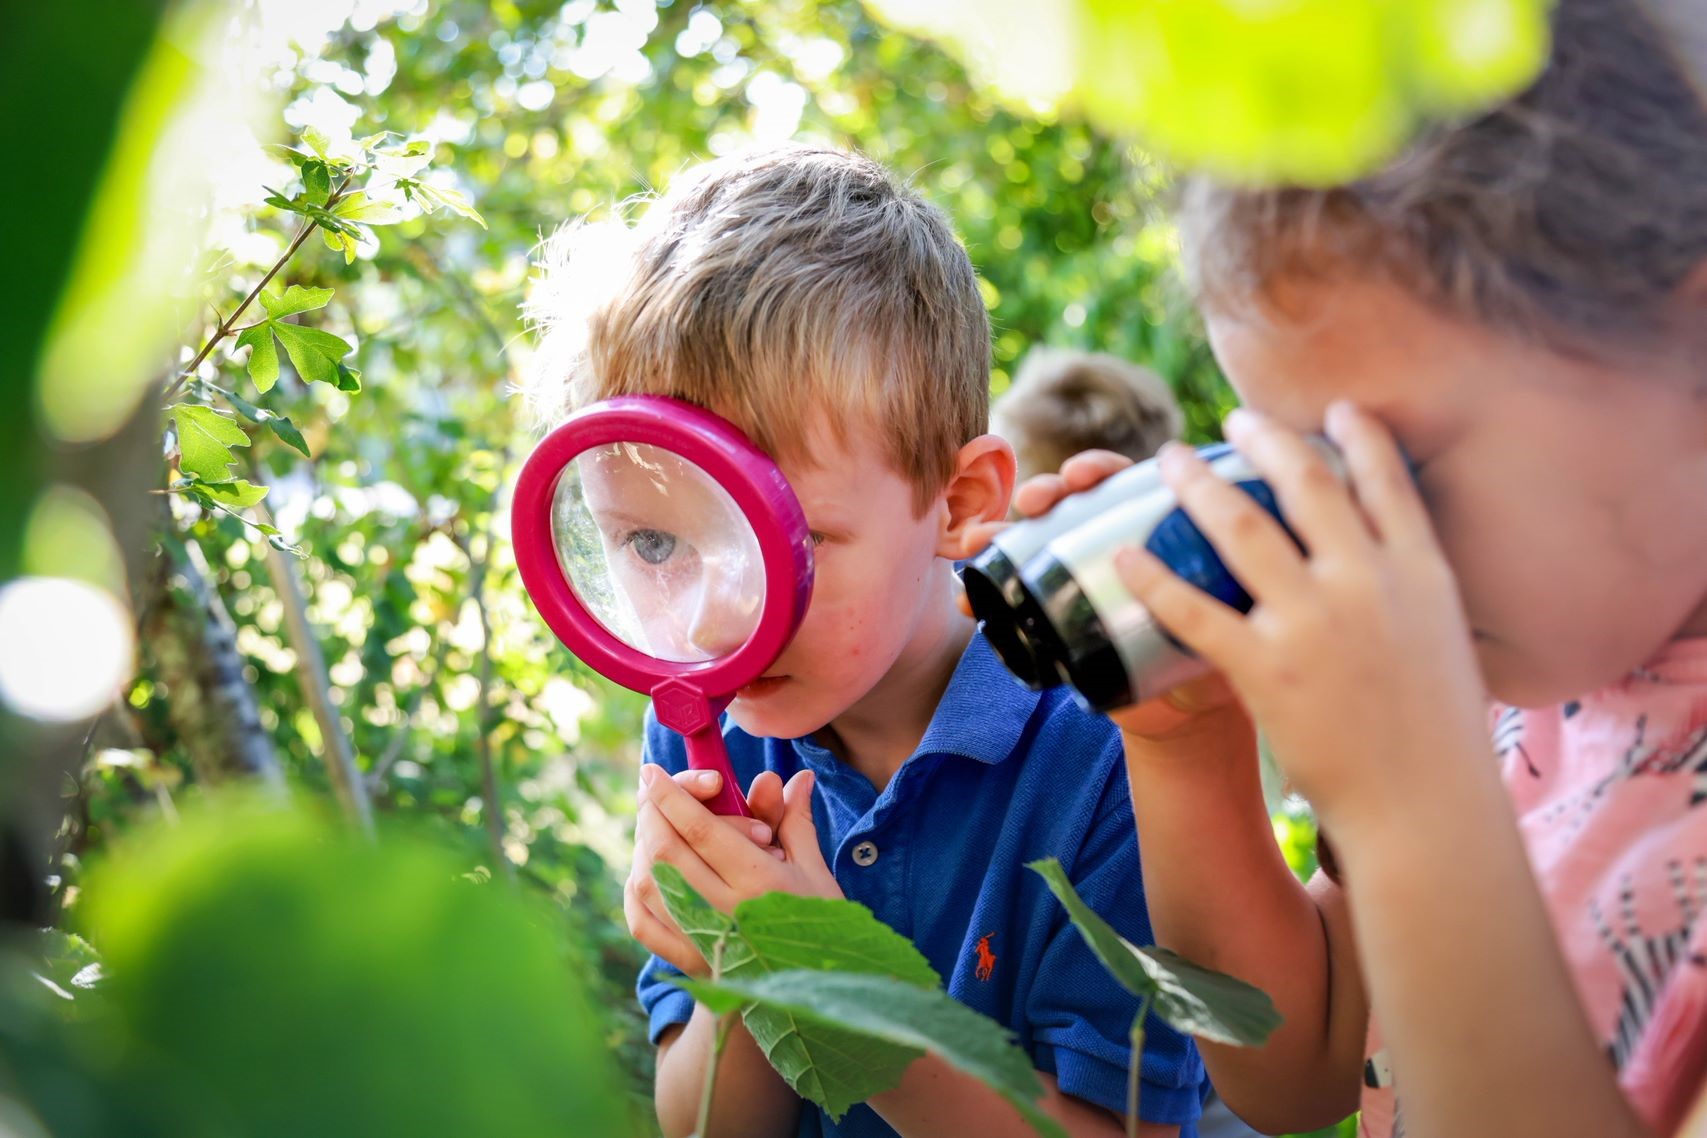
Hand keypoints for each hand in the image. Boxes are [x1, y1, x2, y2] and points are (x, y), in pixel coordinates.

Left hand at [623, 764, 840, 975]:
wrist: (809, 993)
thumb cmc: (816, 923)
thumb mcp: (814, 871)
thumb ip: (795, 821)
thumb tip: (795, 776)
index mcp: (760, 883)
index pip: (701, 830)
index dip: (673, 796)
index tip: (653, 772)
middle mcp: (726, 911)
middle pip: (667, 851)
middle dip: (651, 812)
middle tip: (648, 788)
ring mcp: (702, 939)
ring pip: (649, 883)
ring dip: (643, 847)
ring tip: (652, 825)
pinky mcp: (687, 962)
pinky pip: (643, 922)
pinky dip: (636, 891)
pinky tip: (644, 870)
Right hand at [957, 448, 1252, 747]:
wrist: (1191, 711)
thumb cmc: (1219, 651)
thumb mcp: (1231, 618)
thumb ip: (1236, 596)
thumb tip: (1251, 573)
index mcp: (1151, 528)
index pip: (1121, 482)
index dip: (1098, 470)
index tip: (1082, 474)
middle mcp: (1107, 543)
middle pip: (1069, 502)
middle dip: (1044, 493)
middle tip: (1034, 502)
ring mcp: (1073, 578)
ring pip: (1030, 540)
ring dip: (999, 533)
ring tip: (979, 541)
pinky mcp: (1050, 619)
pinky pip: (1010, 598)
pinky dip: (984, 596)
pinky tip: (966, 600)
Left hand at [1111, 403, 1488, 823]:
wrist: (1428, 812)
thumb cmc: (1439, 741)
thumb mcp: (1445, 647)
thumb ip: (1413, 602)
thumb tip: (1392, 574)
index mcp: (1421, 576)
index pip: (1388, 483)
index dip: (1358, 438)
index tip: (1335, 408)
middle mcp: (1368, 584)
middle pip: (1307, 485)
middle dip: (1266, 440)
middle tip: (1234, 421)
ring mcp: (1314, 624)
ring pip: (1243, 528)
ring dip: (1199, 485)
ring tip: (1171, 459)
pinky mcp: (1267, 669)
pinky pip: (1196, 609)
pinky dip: (1155, 578)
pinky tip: (1125, 556)